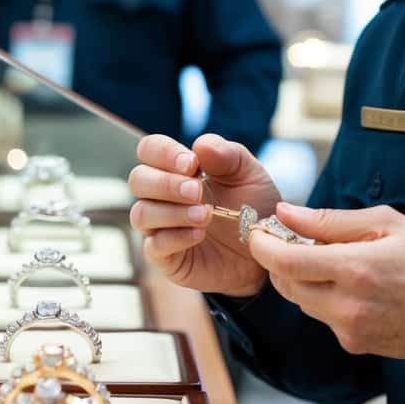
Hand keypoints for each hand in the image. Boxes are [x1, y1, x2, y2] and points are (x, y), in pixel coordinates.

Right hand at [129, 132, 280, 297]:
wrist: (266, 248)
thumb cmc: (252, 206)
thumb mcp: (249, 174)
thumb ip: (227, 155)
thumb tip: (199, 145)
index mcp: (178, 168)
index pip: (150, 149)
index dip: (164, 153)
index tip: (192, 164)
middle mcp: (162, 196)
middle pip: (138, 179)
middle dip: (166, 183)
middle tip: (197, 191)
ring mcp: (161, 227)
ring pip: (141, 214)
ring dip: (172, 212)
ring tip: (205, 215)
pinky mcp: (167, 258)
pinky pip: (154, 247)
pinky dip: (175, 238)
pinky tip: (199, 234)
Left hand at [246, 202, 404, 358]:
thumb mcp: (387, 223)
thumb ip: (331, 221)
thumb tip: (285, 213)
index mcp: (356, 269)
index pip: (286, 262)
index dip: (263, 246)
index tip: (258, 232)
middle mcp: (348, 306)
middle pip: (287, 284)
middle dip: (282, 261)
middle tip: (293, 239)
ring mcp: (351, 330)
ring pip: (303, 302)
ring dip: (304, 279)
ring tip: (331, 259)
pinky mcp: (356, 345)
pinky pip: (324, 318)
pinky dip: (326, 298)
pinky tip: (353, 285)